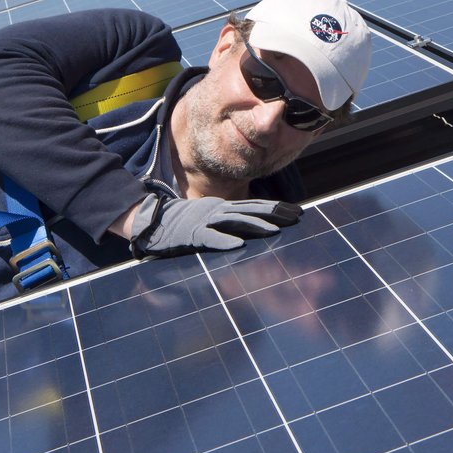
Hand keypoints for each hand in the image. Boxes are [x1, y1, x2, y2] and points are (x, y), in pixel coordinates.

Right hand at [130, 192, 302, 256]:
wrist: (154, 220)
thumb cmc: (184, 222)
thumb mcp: (211, 217)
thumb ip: (230, 220)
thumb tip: (255, 227)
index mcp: (224, 207)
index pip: (255, 205)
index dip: (277, 208)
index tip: (298, 212)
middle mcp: (218, 210)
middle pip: (252, 211)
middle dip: (275, 214)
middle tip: (297, 219)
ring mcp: (205, 221)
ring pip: (235, 222)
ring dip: (255, 226)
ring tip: (275, 231)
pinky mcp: (192, 235)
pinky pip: (210, 238)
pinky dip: (224, 241)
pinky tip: (239, 246)